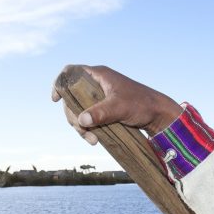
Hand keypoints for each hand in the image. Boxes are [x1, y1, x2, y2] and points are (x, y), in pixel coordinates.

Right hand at [55, 65, 184, 144]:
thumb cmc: (141, 105)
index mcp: (99, 75)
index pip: (71, 72)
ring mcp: (100, 96)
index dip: (59, 83)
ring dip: (81, 126)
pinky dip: (89, 128)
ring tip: (93, 140)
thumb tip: (80, 120)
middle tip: (83, 132)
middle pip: (72, 98)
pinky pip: (88, 117)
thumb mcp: (119, 108)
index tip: (55, 99)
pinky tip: (95, 139)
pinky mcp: (104, 108)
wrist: (158, 114)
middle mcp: (97, 83)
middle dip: (74, 117)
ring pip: (79, 110)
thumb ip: (100, 113)